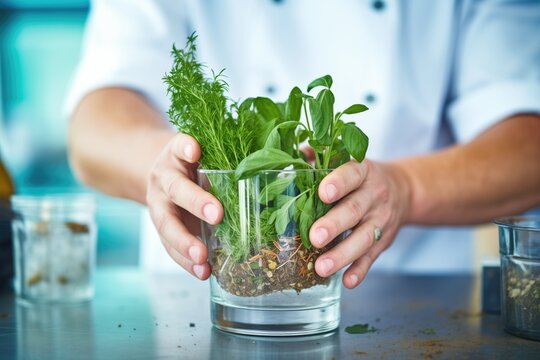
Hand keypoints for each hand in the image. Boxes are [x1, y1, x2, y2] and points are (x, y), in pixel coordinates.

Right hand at [146, 133, 222, 278]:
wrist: (163, 174)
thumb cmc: (194, 164)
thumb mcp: (206, 152)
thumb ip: (230, 155)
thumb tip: (287, 159)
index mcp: (176, 155)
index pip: (179, 146)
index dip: (186, 148)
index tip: (196, 151)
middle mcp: (164, 178)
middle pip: (176, 189)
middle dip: (196, 203)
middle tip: (217, 215)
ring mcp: (159, 204)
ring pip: (167, 224)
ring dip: (185, 242)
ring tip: (202, 257)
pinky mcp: (161, 228)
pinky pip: (169, 247)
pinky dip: (186, 261)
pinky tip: (203, 272)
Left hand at [309, 159, 409, 287]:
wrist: (403, 190)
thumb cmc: (361, 177)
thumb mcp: (349, 161)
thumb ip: (323, 158)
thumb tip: (298, 153)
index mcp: (363, 171)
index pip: (351, 174)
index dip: (338, 183)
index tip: (322, 193)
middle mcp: (374, 195)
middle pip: (354, 210)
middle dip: (334, 225)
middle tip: (314, 237)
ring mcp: (380, 220)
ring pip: (363, 238)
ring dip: (343, 254)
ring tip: (322, 268)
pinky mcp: (384, 241)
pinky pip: (372, 257)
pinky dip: (360, 270)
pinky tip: (347, 281)